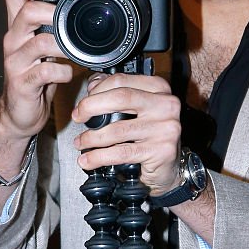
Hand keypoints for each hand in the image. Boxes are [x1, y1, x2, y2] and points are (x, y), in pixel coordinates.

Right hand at [0, 0, 73, 140]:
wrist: (20, 113)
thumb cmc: (35, 78)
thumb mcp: (45, 48)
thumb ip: (55, 29)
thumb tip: (78, 12)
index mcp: (19, 27)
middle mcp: (13, 40)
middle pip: (26, 11)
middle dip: (51, 12)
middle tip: (69, 21)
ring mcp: (15, 61)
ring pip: (39, 42)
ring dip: (64, 45)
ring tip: (76, 53)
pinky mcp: (22, 82)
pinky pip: (45, 71)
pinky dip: (62, 71)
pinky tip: (68, 73)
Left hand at [72, 73, 181, 193]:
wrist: (169, 167)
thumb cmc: (151, 136)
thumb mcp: (139, 110)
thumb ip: (119, 93)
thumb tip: (94, 85)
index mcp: (160, 88)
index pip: (122, 81)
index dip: (96, 90)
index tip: (83, 103)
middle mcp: (166, 105)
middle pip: (120, 98)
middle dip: (91, 107)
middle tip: (78, 117)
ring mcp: (166, 128)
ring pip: (117, 129)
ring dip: (91, 137)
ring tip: (81, 143)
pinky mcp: (161, 151)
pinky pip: (121, 152)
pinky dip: (99, 157)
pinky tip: (88, 160)